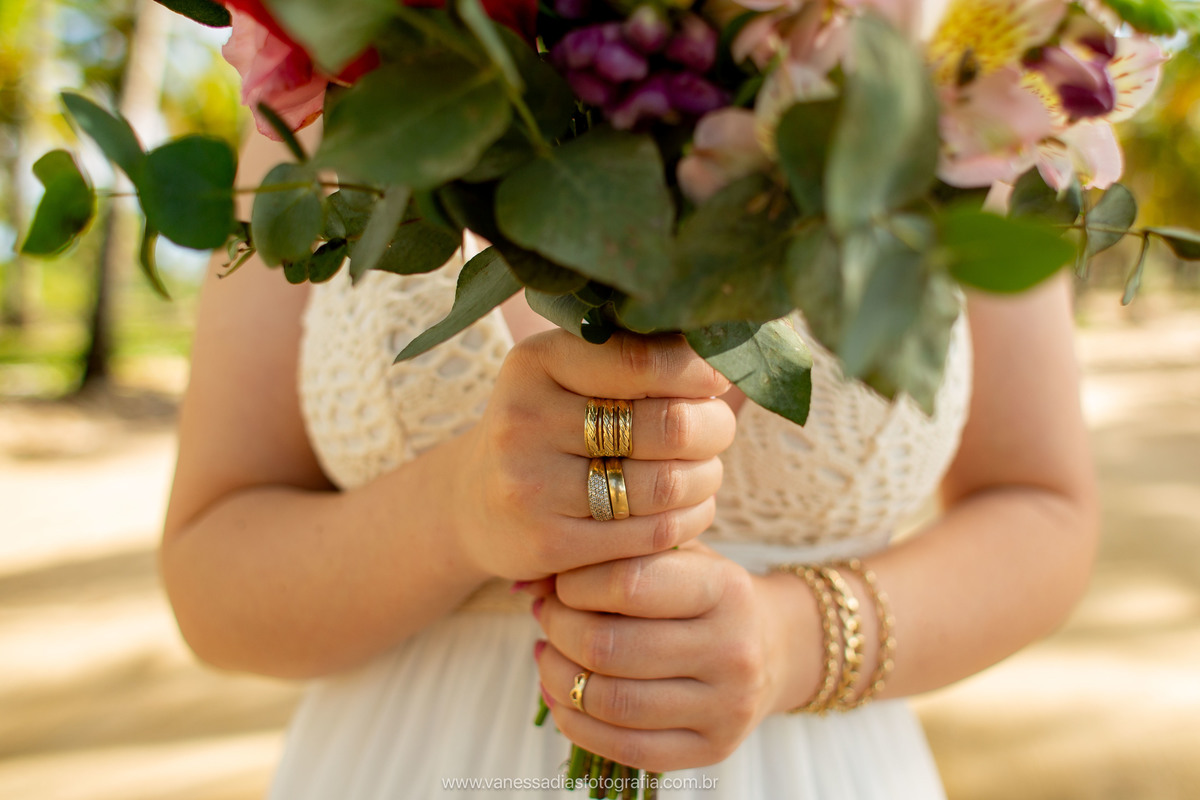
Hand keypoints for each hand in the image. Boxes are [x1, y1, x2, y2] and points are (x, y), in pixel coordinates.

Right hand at [451, 330, 735, 579]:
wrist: (477, 503)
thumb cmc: (549, 425)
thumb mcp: (568, 373)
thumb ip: (632, 353)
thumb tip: (718, 344)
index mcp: (537, 363)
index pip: (641, 361)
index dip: (697, 372)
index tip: (716, 380)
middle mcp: (526, 421)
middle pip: (669, 427)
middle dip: (713, 429)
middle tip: (716, 430)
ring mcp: (532, 487)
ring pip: (667, 485)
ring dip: (706, 478)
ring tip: (705, 471)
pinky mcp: (548, 545)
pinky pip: (653, 534)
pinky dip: (689, 520)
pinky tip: (689, 508)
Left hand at [531, 543, 820, 772]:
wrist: (770, 646)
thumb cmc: (703, 591)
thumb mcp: (672, 557)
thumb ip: (608, 557)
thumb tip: (527, 581)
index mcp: (725, 589)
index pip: (628, 585)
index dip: (576, 584)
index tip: (561, 583)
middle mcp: (733, 650)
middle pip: (610, 648)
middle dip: (560, 629)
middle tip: (545, 615)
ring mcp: (726, 706)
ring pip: (612, 702)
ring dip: (560, 678)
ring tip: (547, 654)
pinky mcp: (712, 750)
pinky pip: (626, 748)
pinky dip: (577, 723)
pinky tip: (563, 695)